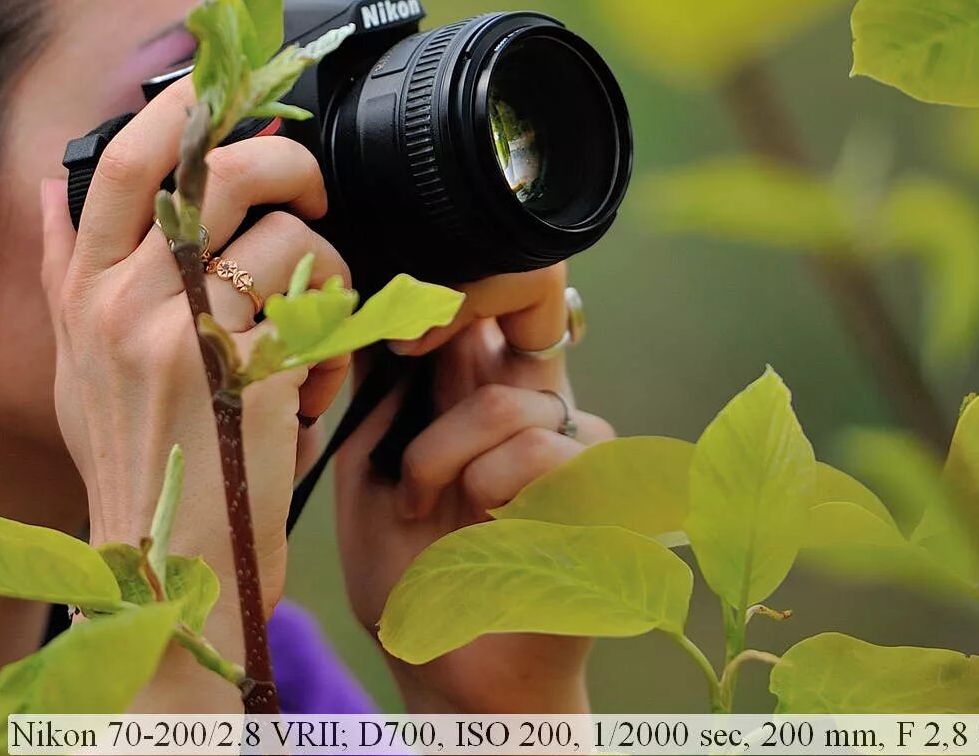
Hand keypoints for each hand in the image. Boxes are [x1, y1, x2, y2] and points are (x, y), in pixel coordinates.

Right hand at [39, 78, 350, 706]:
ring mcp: (180, 339)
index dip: (175, 109)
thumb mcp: (77, 364)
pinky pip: (314, 299)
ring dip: (324, 256)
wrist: (166, 569)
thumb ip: (65, 269)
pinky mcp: (243, 375)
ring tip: (320, 302)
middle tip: (308, 189)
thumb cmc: (132, 463)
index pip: (121, 165)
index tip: (218, 87)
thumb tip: (47, 185)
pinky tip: (324, 363)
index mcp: (83, 293)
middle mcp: (121, 306)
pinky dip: (338, 320)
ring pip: (277, 233)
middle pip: (213, 173)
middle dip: (281, 161)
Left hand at [331, 264, 611, 713]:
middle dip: (434, 396)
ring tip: (425, 510)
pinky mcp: (609, 498)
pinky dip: (496, 485)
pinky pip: (554, 449)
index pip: (489, 311)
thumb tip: (374, 306)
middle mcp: (540, 413)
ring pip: (516, 399)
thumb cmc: (408, 578)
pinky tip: (478, 526)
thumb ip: (380, 394)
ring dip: (448, 456)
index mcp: (485, 398)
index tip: (393, 336)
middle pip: (501, 334)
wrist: (452, 673)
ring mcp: (579, 453)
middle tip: (406, 472)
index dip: (450, 305)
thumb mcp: (369, 472)